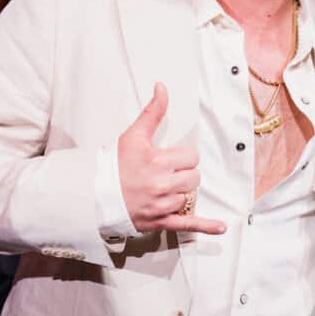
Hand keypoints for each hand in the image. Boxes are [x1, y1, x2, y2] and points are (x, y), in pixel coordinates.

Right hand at [117, 83, 224, 234]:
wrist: (94, 195)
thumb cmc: (113, 165)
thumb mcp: (133, 135)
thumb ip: (152, 111)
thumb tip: (162, 87)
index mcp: (158, 161)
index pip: (191, 157)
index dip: (183, 157)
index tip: (169, 159)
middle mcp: (161, 184)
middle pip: (194, 177)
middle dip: (184, 174)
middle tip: (166, 174)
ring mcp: (161, 205)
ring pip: (189, 197)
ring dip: (180, 193)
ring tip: (162, 190)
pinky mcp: (160, 222)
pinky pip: (187, 224)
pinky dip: (205, 226)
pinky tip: (220, 227)